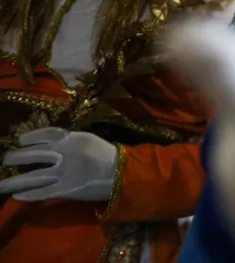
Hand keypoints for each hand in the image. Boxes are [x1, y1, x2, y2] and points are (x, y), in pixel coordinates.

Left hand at [0, 127, 117, 201]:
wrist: (125, 173)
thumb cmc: (110, 157)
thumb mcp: (90, 141)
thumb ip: (72, 143)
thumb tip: (53, 147)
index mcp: (73, 138)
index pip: (46, 134)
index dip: (30, 137)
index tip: (21, 141)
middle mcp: (66, 152)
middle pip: (34, 154)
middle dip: (16, 158)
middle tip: (6, 160)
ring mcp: (65, 171)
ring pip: (33, 176)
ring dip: (14, 181)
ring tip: (1, 185)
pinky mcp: (67, 188)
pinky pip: (43, 192)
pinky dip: (29, 195)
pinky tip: (17, 197)